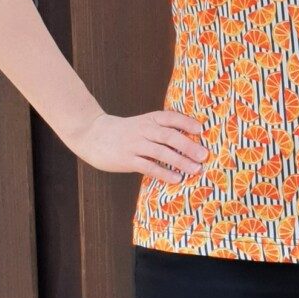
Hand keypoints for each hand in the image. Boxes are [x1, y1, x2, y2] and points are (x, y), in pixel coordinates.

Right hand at [69, 109, 208, 180]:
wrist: (93, 134)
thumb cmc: (125, 131)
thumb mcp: (143, 123)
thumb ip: (161, 129)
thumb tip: (189, 138)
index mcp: (150, 119)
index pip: (171, 118)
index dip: (186, 122)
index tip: (201, 129)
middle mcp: (144, 130)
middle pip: (169, 136)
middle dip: (189, 146)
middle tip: (204, 155)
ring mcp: (135, 145)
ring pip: (161, 152)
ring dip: (180, 161)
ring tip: (196, 169)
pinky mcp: (127, 160)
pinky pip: (149, 167)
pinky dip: (164, 173)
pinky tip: (176, 179)